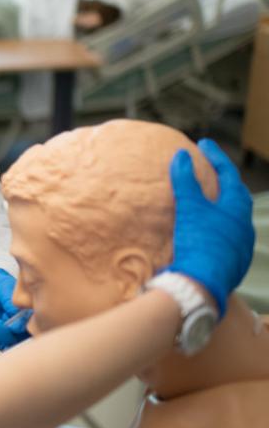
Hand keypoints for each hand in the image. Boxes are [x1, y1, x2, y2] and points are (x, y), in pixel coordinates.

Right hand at [167, 139, 254, 315]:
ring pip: (234, 218)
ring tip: (207, 199)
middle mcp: (245, 225)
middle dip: (223, 180)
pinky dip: (217, 226)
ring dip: (221, 205)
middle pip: (236, 196)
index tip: (204, 142)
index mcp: (238, 208)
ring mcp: (241, 245)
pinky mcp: (233, 261)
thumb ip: (186, 180)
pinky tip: (207, 229)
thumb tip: (182, 154)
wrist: (204, 284)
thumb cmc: (200, 241)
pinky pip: (228, 236)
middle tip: (210, 169)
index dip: (216, 156)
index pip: (228, 174)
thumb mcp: (190, 207)